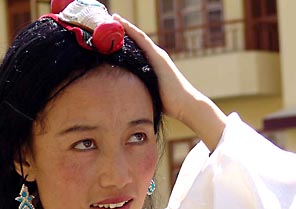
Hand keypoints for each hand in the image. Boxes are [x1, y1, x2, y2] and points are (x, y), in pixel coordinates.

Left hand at [113, 14, 226, 150]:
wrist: (185, 104)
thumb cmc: (169, 103)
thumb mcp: (151, 92)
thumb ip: (141, 88)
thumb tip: (128, 95)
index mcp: (153, 64)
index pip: (138, 47)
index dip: (126, 38)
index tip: (113, 30)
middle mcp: (156, 56)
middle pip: (137, 39)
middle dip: (124, 28)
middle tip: (110, 18)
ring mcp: (158, 56)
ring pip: (139, 36)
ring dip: (126, 26)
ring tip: (113, 17)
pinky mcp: (159, 58)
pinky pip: (143, 41)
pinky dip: (132, 31)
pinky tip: (122, 25)